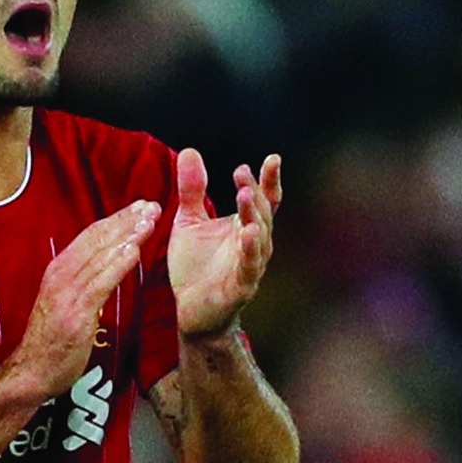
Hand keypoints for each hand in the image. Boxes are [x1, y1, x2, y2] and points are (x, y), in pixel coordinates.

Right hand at [8, 199, 160, 400]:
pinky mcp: (76, 313)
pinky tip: (135, 251)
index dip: (117, 219)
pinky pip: (100, 283)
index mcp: (59, 270)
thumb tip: (106, 265)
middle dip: (127, 220)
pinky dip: (118, 264)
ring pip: (101, 256)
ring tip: (150, 220)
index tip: (139, 207)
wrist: (30, 372)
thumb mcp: (64, 301)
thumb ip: (82, 281)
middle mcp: (61, 275)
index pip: (91, 236)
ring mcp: (68, 293)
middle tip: (152, 205)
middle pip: (98, 239)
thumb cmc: (51, 340)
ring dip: (128, 235)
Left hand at [169, 148, 281, 336]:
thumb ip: (192, 189)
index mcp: (244, 226)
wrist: (190, 311)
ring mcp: (250, 266)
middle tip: (242, 172)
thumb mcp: (189, 222)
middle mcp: (254, 244)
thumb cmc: (195, 267)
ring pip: (258, 237)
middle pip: (261, 213)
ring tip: (246, 195)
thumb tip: (190, 151)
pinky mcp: (240, 287)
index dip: (269, 179)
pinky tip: (248, 233)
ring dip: (253, 216)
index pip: (264, 199)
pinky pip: (249, 267)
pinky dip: (250, 250)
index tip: (272, 158)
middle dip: (254, 192)